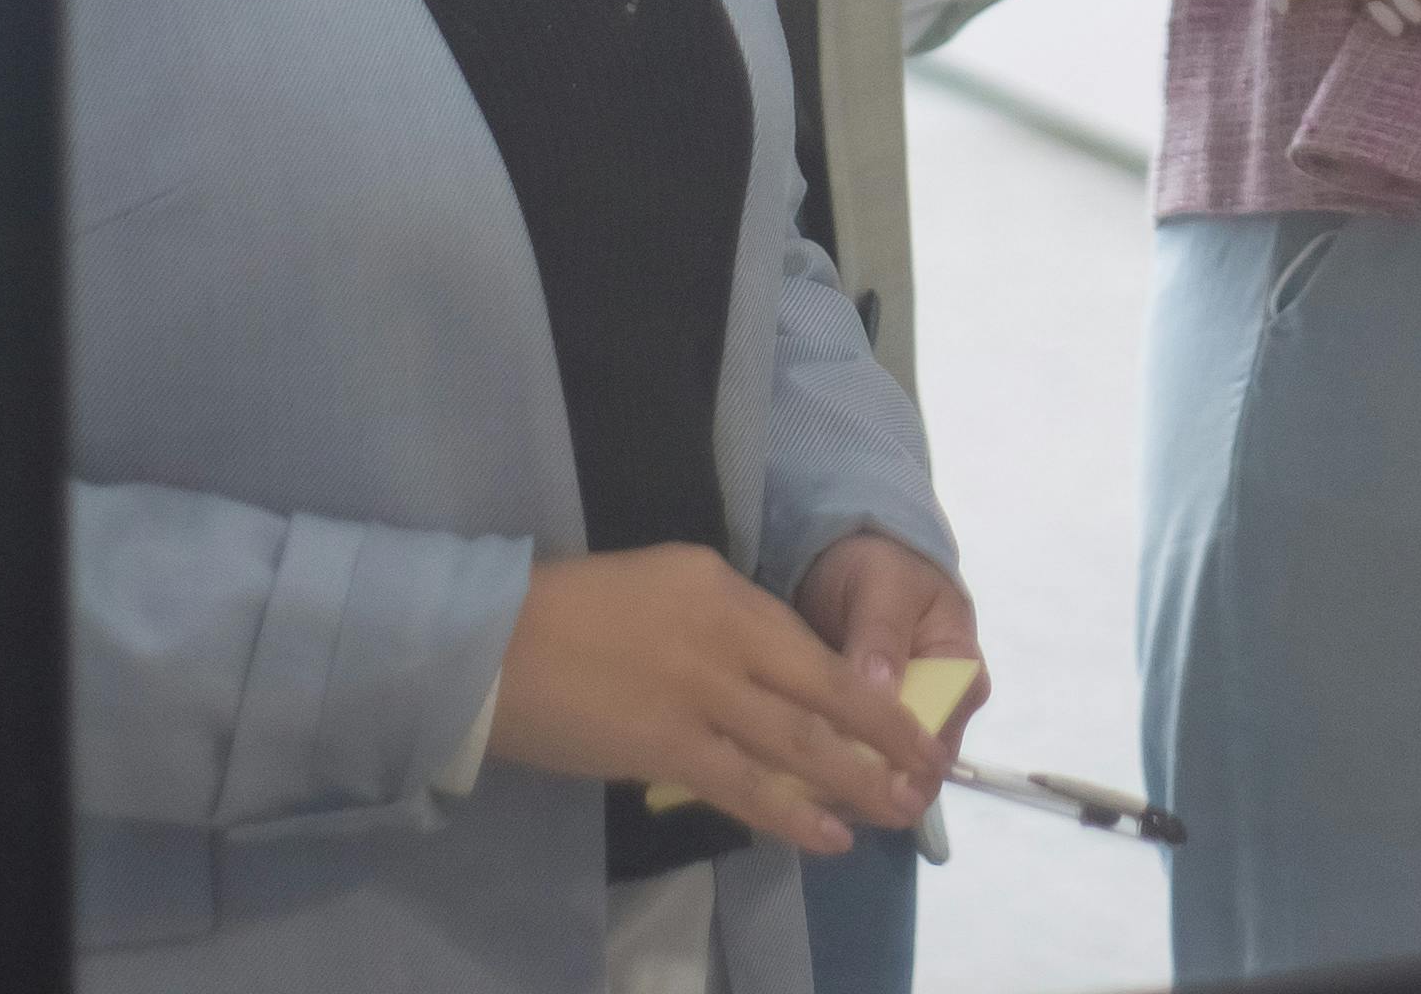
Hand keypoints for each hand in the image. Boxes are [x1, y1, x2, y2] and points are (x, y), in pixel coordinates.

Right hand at [486, 540, 937, 850]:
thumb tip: (768, 673)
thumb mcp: (662, 585)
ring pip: (800, 742)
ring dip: (857, 780)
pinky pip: (746, 786)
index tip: (901, 720)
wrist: (489, 641)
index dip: (865, 689)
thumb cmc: (568, 612)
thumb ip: (721, 622)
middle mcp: (726, 631)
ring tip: (899, 808)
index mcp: (723, 585)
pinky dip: (794, 813)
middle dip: (887, 734)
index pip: (812, 642)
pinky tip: (830, 835)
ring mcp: (700, 689)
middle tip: (930, 769)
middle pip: (828, 689)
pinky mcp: (667, 744)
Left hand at [794, 532, 986, 784]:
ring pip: (877, 783)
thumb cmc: (880, 568)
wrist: (852, 558)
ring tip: (779, 785)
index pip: (938, 746)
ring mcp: (903, 730)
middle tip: (796, 788)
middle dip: (858, 789)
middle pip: (908, 777)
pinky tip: (778, 779)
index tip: (839, 775)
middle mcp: (942, 715)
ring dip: (834, 789)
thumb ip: (882, 636)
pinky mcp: (867, 736)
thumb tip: (882, 694)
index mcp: (961, 677)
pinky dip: (817, 777)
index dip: (895, 773)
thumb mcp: (884, 587)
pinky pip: (849, 771)